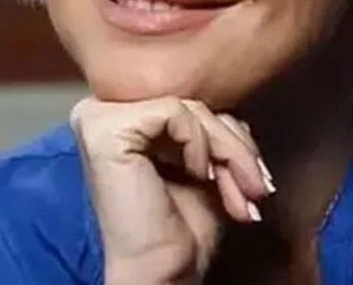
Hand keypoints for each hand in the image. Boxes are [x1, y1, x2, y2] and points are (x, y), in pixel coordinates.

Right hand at [70, 97, 275, 283]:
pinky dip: (199, 144)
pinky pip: (174, 112)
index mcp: (122, 117)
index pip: (191, 102)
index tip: (255, 177)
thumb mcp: (208, 161)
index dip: (230, 136)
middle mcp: (101, 111)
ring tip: (239, 194)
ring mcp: (96, 118)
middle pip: (193, 102)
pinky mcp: (103, 129)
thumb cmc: (182, 226)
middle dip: (235, 147)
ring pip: (191, 107)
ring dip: (229, 152)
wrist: (162, 271)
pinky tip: (197, 176)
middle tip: (255, 188)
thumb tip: (243, 85)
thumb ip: (214, 124)